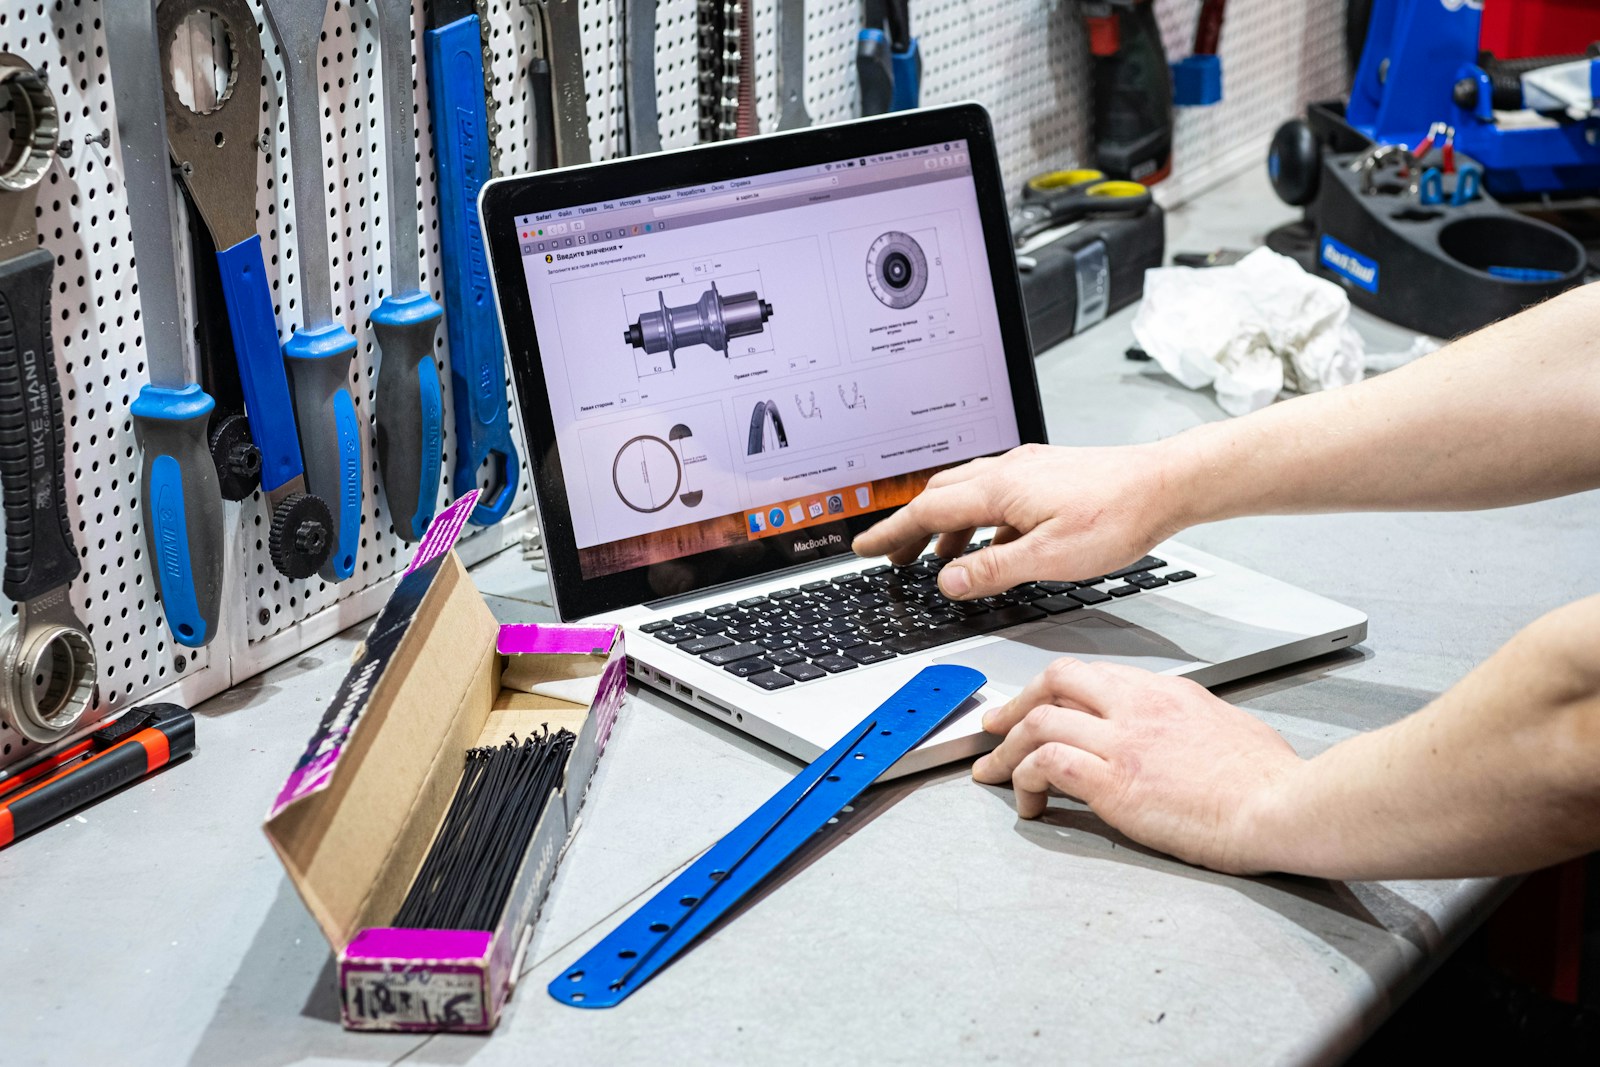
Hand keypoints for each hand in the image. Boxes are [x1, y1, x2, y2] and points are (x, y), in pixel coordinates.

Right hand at [851, 441, 1188, 599]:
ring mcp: (1027, 470)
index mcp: (1000, 490)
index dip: (891, 533)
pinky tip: (992, 543)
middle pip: (939, 496)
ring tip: (937, 557)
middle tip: (891, 554)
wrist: (1165, 484)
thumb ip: (992, 570)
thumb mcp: (1048, 558)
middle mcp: (1008, 472)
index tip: (865, 548)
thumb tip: (948, 579)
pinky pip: (995, 494)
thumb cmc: (1118, 516)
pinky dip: (978, 519)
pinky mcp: (1047, 474)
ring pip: (966, 493)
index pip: (927, 512)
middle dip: (909, 527)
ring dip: (944, 524)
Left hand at [971, 658, 1302, 874]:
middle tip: (993, 730)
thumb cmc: (1269, 779)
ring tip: (995, 774)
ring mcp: (1123, 740)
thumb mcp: (1225, 727)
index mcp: (1163, 692)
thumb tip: (1174, 735)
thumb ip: (1187, 722)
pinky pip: (1047, 765)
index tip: (1032, 708)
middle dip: (1014, 706)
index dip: (1050, 692)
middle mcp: (1137, 706)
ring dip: (1007, 749)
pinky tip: (1029, 803)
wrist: (1283, 804)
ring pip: (1038, 721)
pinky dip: (1026, 781)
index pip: (1090, 676)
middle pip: (1054, 682)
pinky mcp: (1114, 781)